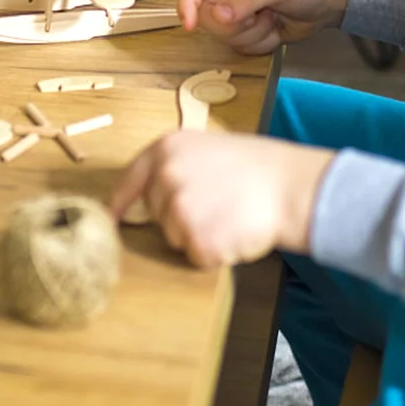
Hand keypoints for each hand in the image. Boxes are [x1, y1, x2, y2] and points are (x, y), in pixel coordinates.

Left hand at [110, 130, 334, 266]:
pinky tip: (235, 233)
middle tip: (218, 205)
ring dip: (199, 236)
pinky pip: (196, 256)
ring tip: (229, 216)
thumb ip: (174, 166)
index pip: (130, 179)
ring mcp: (178, 208)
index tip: (112, 218)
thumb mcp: (206, 149)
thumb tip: (151, 191)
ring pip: (175, 237)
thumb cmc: (257, 168)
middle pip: (157, 214)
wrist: (292, 187)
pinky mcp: (196, 239)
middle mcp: (165, 176)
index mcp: (165, 149)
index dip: (121, 202)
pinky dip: (215, 253)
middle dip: (181, 217)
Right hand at [178, 0, 350, 53]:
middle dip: (236, 23)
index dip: (187, 3)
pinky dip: (259, 42)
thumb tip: (219, 14)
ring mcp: (232, 11)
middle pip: (205, 16)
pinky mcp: (243, 30)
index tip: (190, 24)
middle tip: (261, 13)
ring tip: (272, 17)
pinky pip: (238, 46)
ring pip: (222, 35)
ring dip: (251, 33)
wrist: (332, 0)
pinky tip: (274, 27)